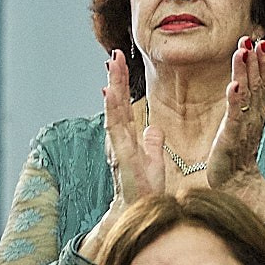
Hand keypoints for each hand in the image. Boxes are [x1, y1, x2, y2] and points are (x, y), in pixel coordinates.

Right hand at [101, 49, 165, 207]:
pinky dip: (111, 110)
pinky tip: (109, 93)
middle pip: (117, 103)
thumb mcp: (154, 161)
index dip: (123, 85)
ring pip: (114, 110)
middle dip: (116, 78)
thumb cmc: (145, 189)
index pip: (125, 105)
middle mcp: (119, 138)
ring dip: (113, 87)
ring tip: (112, 65)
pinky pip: (116, 129)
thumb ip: (152, 143)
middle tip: (114, 54)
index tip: (122, 63)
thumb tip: (154, 129)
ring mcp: (118, 146)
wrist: (140, 211)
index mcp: (128, 137)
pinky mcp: (121, 155)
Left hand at [206, 37, 264, 184]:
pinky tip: (233, 85)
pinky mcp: (231, 137)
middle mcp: (254, 116)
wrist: (236, 184)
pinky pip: (234, 115)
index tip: (261, 39)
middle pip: (257, 83)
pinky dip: (235, 100)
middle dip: (256, 60)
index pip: (262, 82)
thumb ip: (245, 103)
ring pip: (247, 94)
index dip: (263, 61)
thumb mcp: (243, 124)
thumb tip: (244, 83)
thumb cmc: (237, 153)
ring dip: (245, 71)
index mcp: (257, 112)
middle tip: (254, 37)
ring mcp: (244, 126)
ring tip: (243, 51)